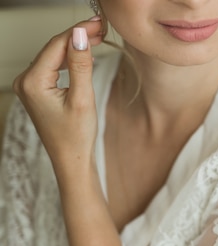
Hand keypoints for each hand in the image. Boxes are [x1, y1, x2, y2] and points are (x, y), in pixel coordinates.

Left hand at [12, 18, 103, 173]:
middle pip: (53, 48)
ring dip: (74, 46)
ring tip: (96, 38)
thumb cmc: (76, 136)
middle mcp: (25, 81)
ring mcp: (29, 86)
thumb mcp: (82, 98)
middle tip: (101, 28)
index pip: (56, 46)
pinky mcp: (37, 90)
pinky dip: (68, 59)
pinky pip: (52, 67)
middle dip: (76, 37)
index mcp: (32, 82)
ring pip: (53, 56)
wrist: (71, 159)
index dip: (78, 31)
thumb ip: (80, 64)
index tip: (98, 23)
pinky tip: (83, 54)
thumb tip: (79, 35)